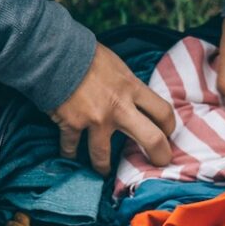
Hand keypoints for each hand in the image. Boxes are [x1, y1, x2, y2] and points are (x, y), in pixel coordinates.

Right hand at [50, 43, 175, 175]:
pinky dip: (68, 154)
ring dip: (102, 168)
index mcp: (132, 88)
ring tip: (102, 173)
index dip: (169, 127)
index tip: (166, 134)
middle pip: (151, 139)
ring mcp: (95, 119)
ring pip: (103, 156)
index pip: (163, 112)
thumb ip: (127, 85)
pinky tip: (68, 158)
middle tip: (157, 163)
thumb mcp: (116, 66)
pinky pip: (70, 148)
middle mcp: (119, 107)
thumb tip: (133, 98)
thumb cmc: (86, 55)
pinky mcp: (72, 124)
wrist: (54, 52)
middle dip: (159, 156)